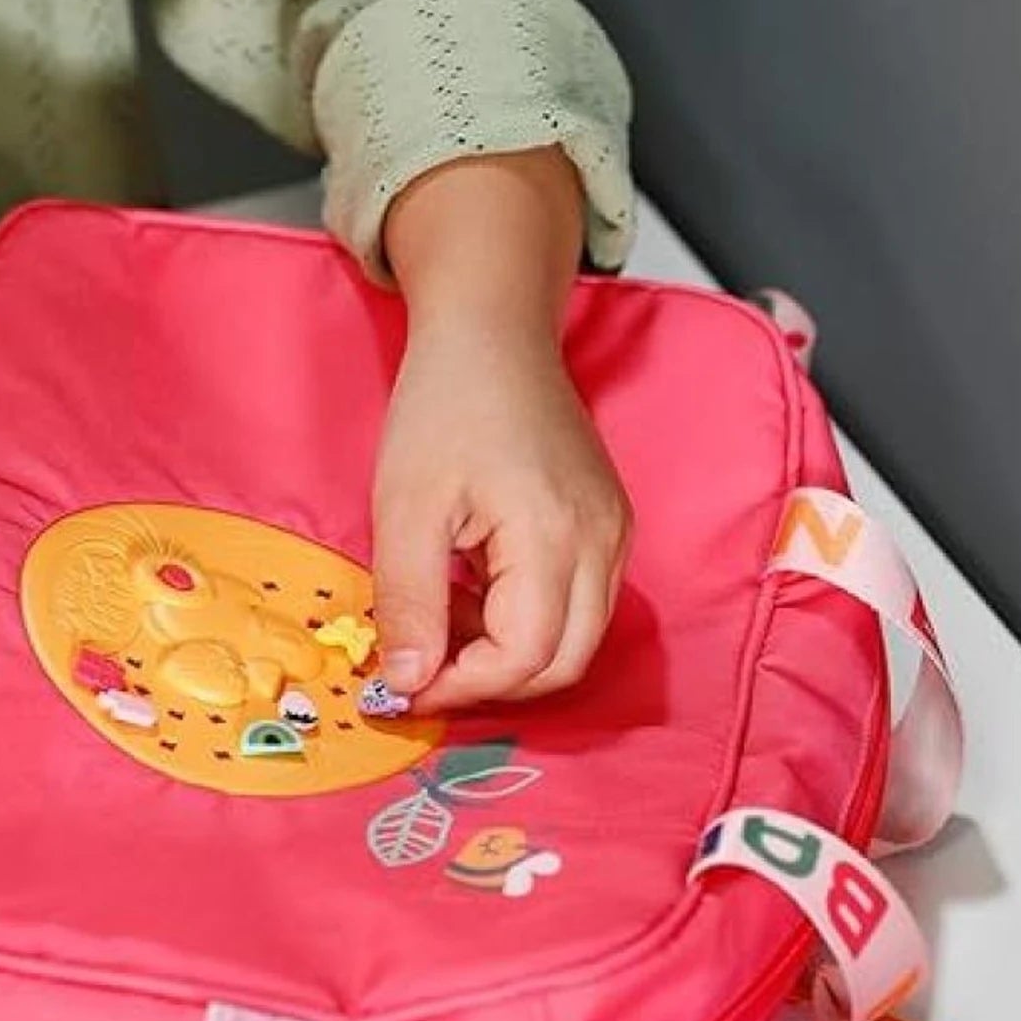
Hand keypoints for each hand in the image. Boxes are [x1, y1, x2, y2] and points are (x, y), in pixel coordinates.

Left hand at [371, 146, 629, 711]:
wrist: (494, 333)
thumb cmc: (446, 404)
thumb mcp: (405, 507)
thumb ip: (408, 602)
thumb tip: (408, 681)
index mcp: (554, 535)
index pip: (524, 658)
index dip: (461, 686)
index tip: (405, 681)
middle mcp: (602, 541)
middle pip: (565, 663)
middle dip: (492, 680)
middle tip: (425, 664)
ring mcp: (614, 533)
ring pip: (577, 638)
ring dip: (511, 651)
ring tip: (446, 615)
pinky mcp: (610, 525)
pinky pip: (582, 602)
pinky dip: (530, 618)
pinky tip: (478, 588)